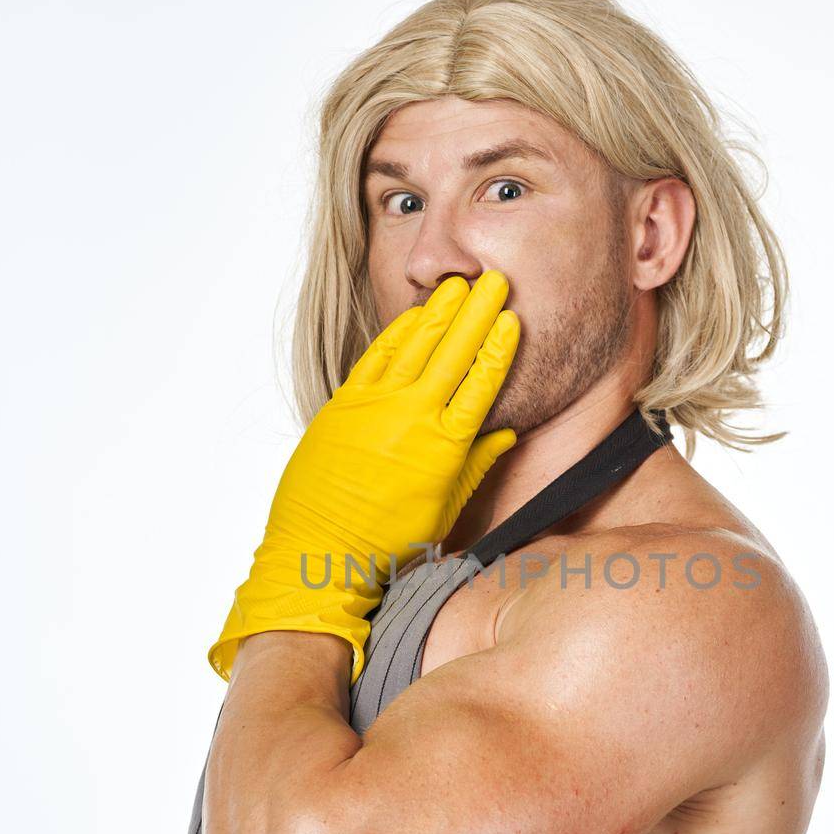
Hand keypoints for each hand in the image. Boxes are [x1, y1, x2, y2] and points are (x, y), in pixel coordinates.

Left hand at [208, 270, 519, 683]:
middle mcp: (413, 418)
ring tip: (459, 285)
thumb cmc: (386, 541)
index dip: (499, 349)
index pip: (481, 385)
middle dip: (477, 313)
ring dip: (439, 312)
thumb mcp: (444, 508)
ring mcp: (375, 407)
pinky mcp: (343, 405)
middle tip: (495, 281)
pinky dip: (397, 333)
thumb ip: (477, 464)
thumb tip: (507, 434)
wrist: (320, 552)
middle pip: (453, 354)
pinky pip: (376, 358)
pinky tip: (416, 315)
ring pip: (414, 346)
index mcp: (445, 447)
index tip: (513, 320)